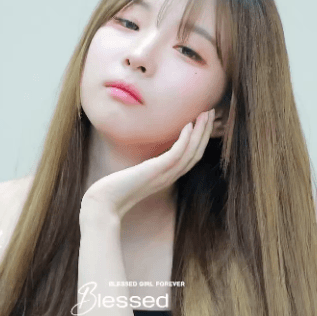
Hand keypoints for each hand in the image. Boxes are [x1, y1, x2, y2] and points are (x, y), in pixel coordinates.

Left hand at [81, 108, 214, 219]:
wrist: (105, 203)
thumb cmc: (115, 189)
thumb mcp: (135, 174)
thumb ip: (144, 166)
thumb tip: (143, 156)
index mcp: (167, 177)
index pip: (191, 157)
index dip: (200, 140)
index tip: (204, 121)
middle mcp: (169, 176)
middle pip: (196, 153)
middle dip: (205, 132)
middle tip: (211, 112)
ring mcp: (164, 175)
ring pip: (191, 152)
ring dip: (200, 132)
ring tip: (205, 114)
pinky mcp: (155, 171)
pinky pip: (176, 154)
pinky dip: (185, 139)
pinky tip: (188, 125)